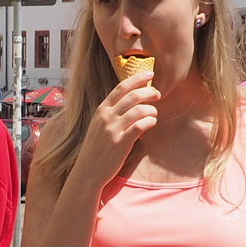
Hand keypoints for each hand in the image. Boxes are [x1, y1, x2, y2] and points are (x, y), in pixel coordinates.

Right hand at [72, 71, 158, 188]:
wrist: (88, 171)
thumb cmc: (96, 149)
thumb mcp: (98, 126)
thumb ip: (112, 114)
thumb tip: (132, 104)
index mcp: (101, 110)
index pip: (121, 88)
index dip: (137, 79)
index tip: (149, 74)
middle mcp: (107, 117)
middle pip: (132, 96)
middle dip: (149, 92)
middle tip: (157, 94)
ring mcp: (113, 129)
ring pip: (139, 110)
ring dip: (151, 109)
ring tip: (154, 113)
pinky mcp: (121, 142)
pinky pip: (140, 125)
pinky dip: (150, 121)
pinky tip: (151, 122)